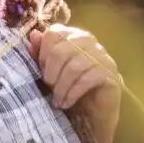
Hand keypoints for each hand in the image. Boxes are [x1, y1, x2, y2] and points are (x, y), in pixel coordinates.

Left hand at [30, 23, 122, 142]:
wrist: (94, 109)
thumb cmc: (69, 85)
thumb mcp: (51, 69)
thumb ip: (41, 52)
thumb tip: (34, 35)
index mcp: (73, 35)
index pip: (53, 34)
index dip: (43, 54)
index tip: (41, 71)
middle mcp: (89, 41)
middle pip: (61, 51)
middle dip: (51, 73)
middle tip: (48, 87)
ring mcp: (101, 56)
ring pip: (74, 67)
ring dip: (61, 87)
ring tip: (57, 100)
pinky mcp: (109, 73)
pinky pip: (87, 79)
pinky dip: (73, 93)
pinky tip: (66, 103)